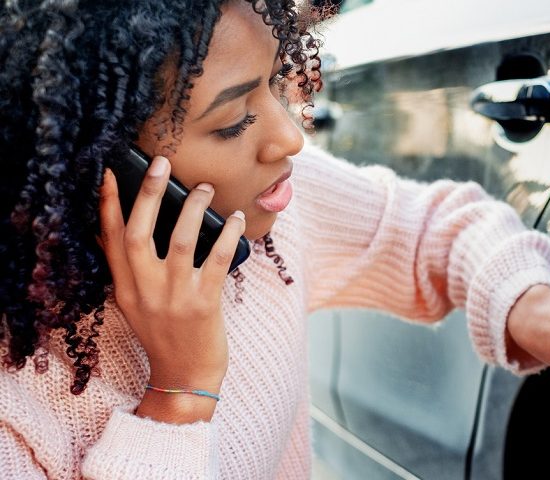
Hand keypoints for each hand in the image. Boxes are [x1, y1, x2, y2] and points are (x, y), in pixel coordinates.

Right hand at [98, 156, 244, 399]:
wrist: (185, 378)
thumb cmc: (165, 335)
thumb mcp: (136, 304)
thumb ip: (132, 271)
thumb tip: (129, 229)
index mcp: (125, 288)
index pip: (110, 239)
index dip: (108, 204)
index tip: (109, 172)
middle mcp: (144, 291)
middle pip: (139, 233)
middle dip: (148, 194)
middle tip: (161, 163)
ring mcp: (174, 298)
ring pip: (182, 241)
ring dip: (194, 208)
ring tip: (206, 188)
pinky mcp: (204, 304)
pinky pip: (218, 260)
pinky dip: (228, 235)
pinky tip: (236, 219)